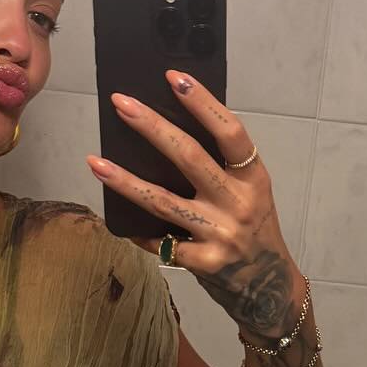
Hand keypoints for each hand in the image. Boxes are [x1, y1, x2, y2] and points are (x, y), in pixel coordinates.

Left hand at [87, 72, 301, 337]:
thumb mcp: (250, 194)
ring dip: (124, 180)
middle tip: (122, 103)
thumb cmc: (253, 231)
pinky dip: (139, 231)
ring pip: (163, 200)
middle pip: (190, 157)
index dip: (203, 103)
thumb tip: (167, 132)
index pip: (230, 132)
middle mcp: (239, 203)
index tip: (174, 77)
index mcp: (253, 178)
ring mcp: (222, 233)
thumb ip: (221, 169)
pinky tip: (119, 221)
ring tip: (95, 162)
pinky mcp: (205, 262)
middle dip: (152, 127)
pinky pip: (161, 242)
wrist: (271, 288)